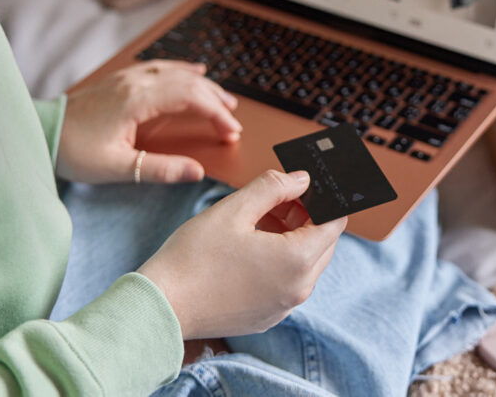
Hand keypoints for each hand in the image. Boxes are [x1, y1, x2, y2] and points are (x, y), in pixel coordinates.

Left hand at [57, 61, 241, 183]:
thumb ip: (160, 169)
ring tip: (225, 100)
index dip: (216, 113)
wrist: (39, 134)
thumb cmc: (73, 151)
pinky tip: (195, 71)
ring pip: (177, 73)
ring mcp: (128, 78)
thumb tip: (196, 172)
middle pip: (189, 83)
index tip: (230, 132)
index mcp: (136, 100)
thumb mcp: (118, 167)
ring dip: (205, 86)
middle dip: (216, 102)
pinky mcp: (121, 81)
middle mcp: (135, 83)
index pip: (191, 98)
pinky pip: (161, 68)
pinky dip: (183, 71)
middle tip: (231, 124)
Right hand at [138, 170, 348, 338]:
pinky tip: (248, 249)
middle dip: (306, 216)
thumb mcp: (234, 209)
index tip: (302, 186)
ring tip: (257, 220)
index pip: (335, 221)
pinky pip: (287, 283)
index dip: (322, 198)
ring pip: (305, 263)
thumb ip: (273, 187)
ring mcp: (284, 306)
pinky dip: (278, 262)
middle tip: (276, 199)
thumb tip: (301, 179)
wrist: (160, 307)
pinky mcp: (268, 316)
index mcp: (298, 260)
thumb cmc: (192, 258)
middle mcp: (299, 288)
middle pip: (323, 242)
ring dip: (291, 237)